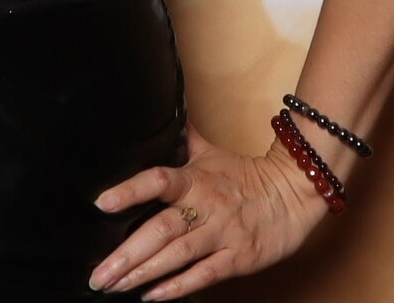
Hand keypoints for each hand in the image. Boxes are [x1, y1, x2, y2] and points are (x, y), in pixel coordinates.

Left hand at [88, 121, 326, 296]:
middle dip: (127, 253)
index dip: (130, 190)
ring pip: (178, 255)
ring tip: (114, 285)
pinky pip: (204, 274)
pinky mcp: (238, 258)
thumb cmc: (248, 176)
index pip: (159, 180)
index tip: (102, 203)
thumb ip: (184, 137)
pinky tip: (152, 296)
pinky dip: (177, 287)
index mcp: (196, 179)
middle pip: (162, 228)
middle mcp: (206, 206)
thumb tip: (166, 108)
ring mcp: (222, 234)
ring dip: (144, 273)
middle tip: (98, 274)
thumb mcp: (212, 153)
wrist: (295, 192)